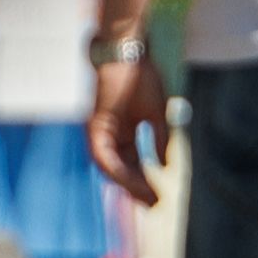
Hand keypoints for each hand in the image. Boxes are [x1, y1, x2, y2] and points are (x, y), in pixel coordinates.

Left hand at [90, 28, 176, 202]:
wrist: (128, 52)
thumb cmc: (142, 76)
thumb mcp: (157, 113)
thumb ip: (160, 138)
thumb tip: (164, 164)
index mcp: (123, 132)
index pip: (133, 164)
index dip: (145, 181)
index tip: (158, 197)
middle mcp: (109, 135)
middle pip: (122, 169)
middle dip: (137, 188)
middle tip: (153, 204)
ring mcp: (99, 132)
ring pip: (111, 168)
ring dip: (128, 183)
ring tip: (146, 196)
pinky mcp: (93, 127)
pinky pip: (102, 155)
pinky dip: (115, 169)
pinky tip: (130, 180)